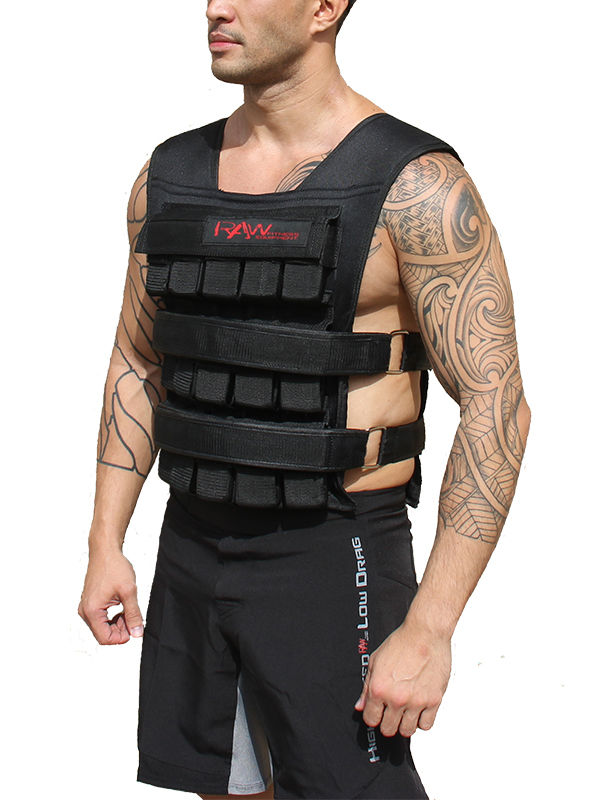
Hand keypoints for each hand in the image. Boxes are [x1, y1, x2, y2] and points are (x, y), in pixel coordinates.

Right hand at [78, 544, 143, 644]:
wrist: (105, 551)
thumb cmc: (114, 566)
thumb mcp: (129, 591)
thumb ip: (134, 614)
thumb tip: (137, 633)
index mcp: (91, 611)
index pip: (105, 638)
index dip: (122, 637)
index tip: (134, 627)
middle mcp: (85, 611)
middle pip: (103, 634)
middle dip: (120, 629)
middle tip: (133, 616)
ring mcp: (86, 607)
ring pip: (103, 627)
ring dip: (117, 623)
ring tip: (128, 609)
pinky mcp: (90, 603)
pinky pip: (101, 619)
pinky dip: (113, 617)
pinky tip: (122, 606)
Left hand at [354, 620, 451, 736]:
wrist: (426, 633)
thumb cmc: (401, 642)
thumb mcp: (376, 661)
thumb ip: (366, 686)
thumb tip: (360, 706)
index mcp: (379, 688)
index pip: (371, 719)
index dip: (373, 717)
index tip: (377, 713)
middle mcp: (397, 698)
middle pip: (389, 729)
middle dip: (387, 722)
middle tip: (391, 713)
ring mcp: (416, 701)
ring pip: (407, 731)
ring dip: (404, 724)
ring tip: (405, 712)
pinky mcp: (434, 700)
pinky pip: (426, 725)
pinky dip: (422, 721)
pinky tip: (419, 710)